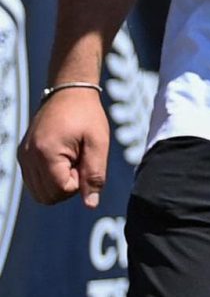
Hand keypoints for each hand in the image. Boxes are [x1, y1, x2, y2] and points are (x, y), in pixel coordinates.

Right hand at [18, 86, 109, 207]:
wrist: (69, 92)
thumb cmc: (86, 115)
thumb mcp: (98, 143)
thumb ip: (95, 174)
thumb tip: (90, 204)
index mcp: (46, 153)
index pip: (60, 190)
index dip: (78, 182)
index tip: (84, 161)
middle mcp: (28, 157)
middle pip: (47, 196)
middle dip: (67, 186)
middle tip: (79, 162)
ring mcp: (23, 156)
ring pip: (39, 192)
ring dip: (59, 183)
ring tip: (71, 160)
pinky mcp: (23, 155)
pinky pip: (34, 181)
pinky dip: (50, 178)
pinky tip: (63, 159)